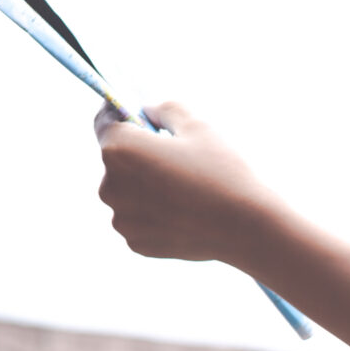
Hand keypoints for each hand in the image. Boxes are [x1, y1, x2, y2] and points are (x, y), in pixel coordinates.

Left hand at [94, 101, 285, 264]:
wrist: (245, 227)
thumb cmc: (222, 172)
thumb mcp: (198, 126)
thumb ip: (165, 109)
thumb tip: (148, 111)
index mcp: (120, 148)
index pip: (104, 123)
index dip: (119, 116)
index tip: (134, 116)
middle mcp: (110, 183)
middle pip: (116, 160)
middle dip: (138, 156)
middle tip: (175, 159)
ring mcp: (120, 217)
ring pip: (127, 193)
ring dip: (145, 187)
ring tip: (184, 190)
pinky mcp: (134, 241)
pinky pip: (138, 219)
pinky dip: (154, 214)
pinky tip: (184, 213)